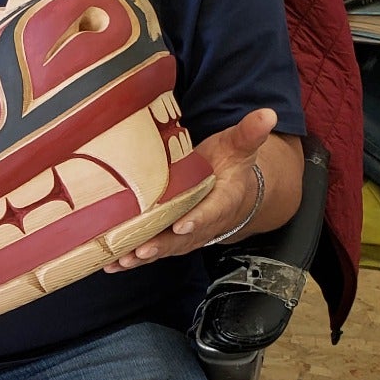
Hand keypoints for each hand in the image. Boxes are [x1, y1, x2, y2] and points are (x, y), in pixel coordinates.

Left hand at [104, 107, 276, 272]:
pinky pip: (152, 251)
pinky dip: (132, 261)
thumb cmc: (231, 166)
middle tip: (141, 249)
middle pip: (183, 237)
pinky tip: (111, 266)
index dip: (198, 219)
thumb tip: (268, 113)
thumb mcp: (240, 146)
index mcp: (223, 200)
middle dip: (162, 245)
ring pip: (165, 248)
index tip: (183, 224)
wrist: (233, 191)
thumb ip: (250, 132)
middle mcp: (204, 223)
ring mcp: (186, 234)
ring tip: (121, 260)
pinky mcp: (170, 238)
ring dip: (143, 256)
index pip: (212, 211)